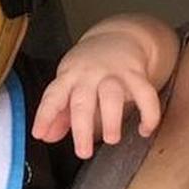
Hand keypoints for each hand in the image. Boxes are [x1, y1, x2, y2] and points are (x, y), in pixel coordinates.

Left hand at [32, 29, 162, 155]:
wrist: (119, 36)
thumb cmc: (89, 67)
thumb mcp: (69, 83)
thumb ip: (59, 112)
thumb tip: (46, 136)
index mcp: (69, 77)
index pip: (53, 95)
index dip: (45, 115)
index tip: (39, 134)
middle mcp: (89, 75)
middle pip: (83, 100)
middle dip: (82, 128)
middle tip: (83, 152)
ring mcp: (114, 73)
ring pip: (112, 95)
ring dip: (112, 119)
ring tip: (112, 140)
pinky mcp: (136, 74)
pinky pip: (146, 94)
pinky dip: (148, 114)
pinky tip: (144, 130)